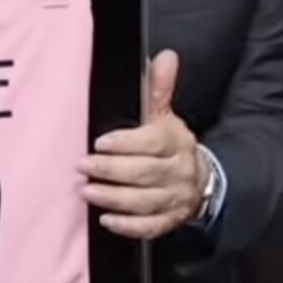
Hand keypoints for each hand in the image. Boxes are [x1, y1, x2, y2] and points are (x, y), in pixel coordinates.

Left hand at [80, 50, 208, 239]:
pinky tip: (106, 220)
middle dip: (112, 171)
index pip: (153, 142)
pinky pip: (151, 227)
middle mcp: (179, 170)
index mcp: (176, 141)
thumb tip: (165, 55)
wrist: (200, 179)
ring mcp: (176, 198)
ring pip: (146, 202)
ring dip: (115, 198)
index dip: (127, 143)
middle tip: (82, 167)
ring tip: (87, 192)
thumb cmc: (170, 143)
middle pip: (146, 173)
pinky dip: (129, 226)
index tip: (100, 143)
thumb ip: (159, 86)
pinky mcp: (170, 220)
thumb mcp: (164, 113)